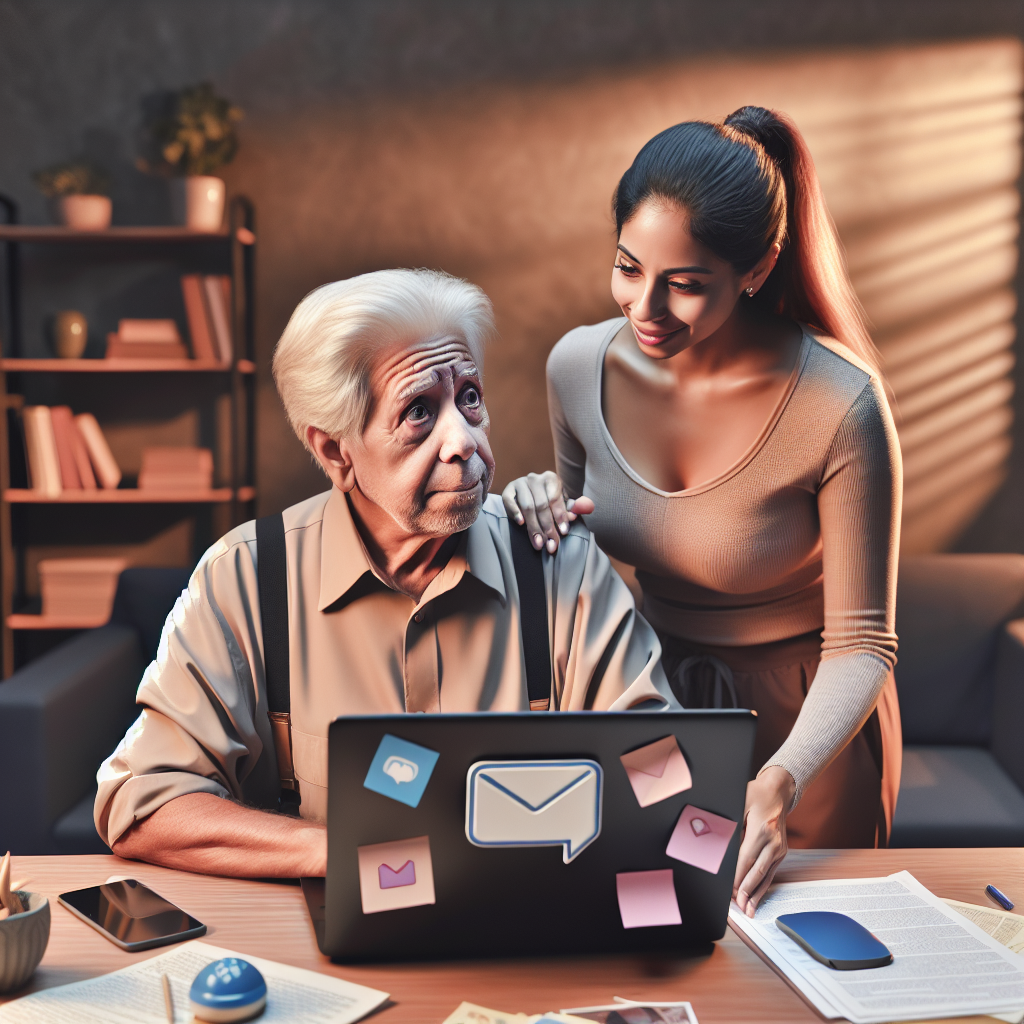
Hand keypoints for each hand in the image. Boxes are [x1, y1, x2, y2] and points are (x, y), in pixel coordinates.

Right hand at [501, 471, 594, 551]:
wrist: (527, 493)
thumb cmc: (547, 500)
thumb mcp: (561, 503)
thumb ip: (569, 509)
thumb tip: (573, 515)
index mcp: (551, 479)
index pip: (555, 499)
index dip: (560, 516)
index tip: (564, 532)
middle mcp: (535, 478)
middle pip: (542, 505)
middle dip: (547, 527)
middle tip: (551, 544)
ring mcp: (520, 483)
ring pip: (527, 506)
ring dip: (533, 527)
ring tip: (538, 542)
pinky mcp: (508, 490)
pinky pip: (509, 501)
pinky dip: (514, 512)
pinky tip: (520, 523)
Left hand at [733, 765, 795, 916]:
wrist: (778, 791)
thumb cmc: (756, 794)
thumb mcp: (740, 802)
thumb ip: (730, 824)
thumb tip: (719, 845)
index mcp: (762, 829)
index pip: (746, 858)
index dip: (737, 876)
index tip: (729, 890)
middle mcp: (774, 841)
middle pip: (757, 871)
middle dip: (746, 891)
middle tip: (737, 907)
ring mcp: (780, 848)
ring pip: (766, 875)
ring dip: (756, 894)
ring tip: (748, 910)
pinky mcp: (781, 852)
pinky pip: (771, 873)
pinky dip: (763, 887)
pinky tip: (757, 898)